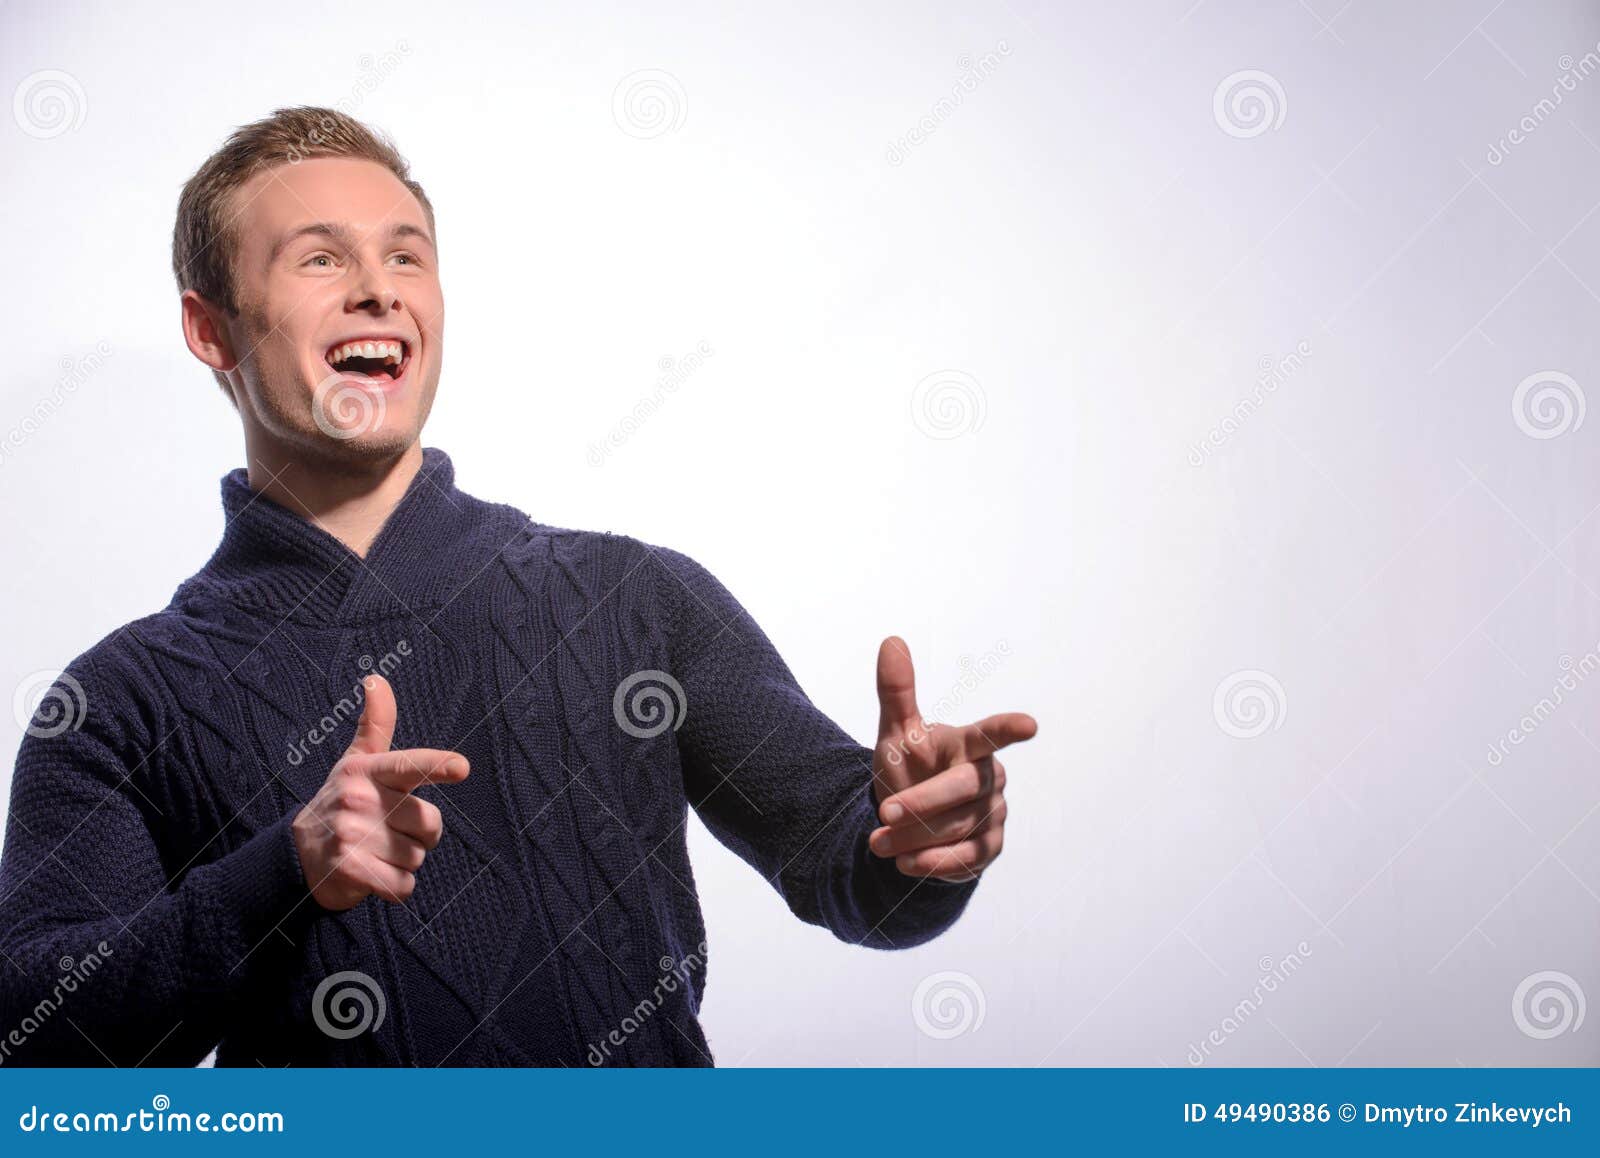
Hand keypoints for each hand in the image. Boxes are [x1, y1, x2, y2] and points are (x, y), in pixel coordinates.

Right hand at [291, 674, 469, 909]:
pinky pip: (403, 885)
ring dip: (404, 861)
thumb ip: (375, 724)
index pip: (408, 766)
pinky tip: (374, 875)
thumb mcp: (357, 763)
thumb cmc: (340, 802)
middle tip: (387, 831)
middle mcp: (358, 800)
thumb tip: (376, 678)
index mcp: (367, 771)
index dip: (436, 766)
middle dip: (418, 834)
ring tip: (375, 851)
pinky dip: (396, 887)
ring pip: (417, 856)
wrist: (298, 855)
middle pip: (429, 824)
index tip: (461, 767)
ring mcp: (351, 835)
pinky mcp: (349, 870)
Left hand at [868, 636, 1035, 881]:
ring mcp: (993, 814)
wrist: (907, 821)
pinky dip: (932, 863)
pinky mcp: (989, 849)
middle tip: (884, 812)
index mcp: (968, 745)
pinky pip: (965, 859)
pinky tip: (905, 862)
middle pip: (963, 789)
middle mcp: (989, 777)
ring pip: (958, 828)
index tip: (1029, 725)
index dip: (1008, 729)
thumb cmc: (910, 769)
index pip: (990, 735)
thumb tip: (891, 641)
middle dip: (922, 802)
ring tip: (879, 841)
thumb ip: (896, 692)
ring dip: (914, 837)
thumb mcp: (896, 733)